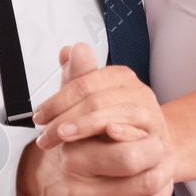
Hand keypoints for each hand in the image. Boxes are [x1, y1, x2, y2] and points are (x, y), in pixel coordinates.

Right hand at [14, 44, 173, 195]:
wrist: (42, 190)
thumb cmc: (66, 150)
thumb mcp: (68, 112)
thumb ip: (77, 81)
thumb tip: (77, 49)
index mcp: (72, 162)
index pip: (129, 156)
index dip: (150, 146)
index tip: (152, 138)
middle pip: (145, 183)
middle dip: (160, 168)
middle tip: (161, 157)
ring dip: (160, 189)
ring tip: (157, 174)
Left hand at [33, 42, 163, 148]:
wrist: (148, 145)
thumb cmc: (116, 121)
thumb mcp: (90, 100)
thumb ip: (76, 78)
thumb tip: (66, 50)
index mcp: (118, 76)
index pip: (83, 83)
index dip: (57, 101)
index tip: (40, 117)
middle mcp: (136, 89)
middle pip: (94, 100)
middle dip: (64, 118)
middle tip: (46, 134)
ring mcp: (148, 110)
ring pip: (113, 114)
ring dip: (85, 126)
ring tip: (63, 136)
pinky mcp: (156, 134)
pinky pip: (138, 131)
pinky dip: (124, 131)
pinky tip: (109, 133)